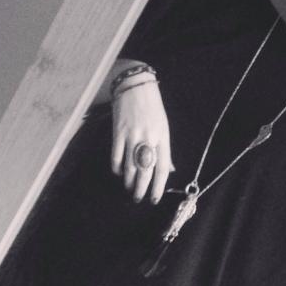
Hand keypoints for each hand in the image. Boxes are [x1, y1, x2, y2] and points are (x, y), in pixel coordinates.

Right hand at [110, 78, 173, 203]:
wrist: (135, 86)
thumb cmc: (152, 107)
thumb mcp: (163, 127)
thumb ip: (165, 150)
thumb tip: (169, 170)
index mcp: (162, 137)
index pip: (162, 168)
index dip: (158, 187)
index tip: (154, 199)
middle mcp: (148, 138)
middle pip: (145, 171)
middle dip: (141, 189)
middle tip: (138, 199)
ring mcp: (132, 136)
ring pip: (129, 167)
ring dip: (128, 182)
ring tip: (128, 189)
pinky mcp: (118, 132)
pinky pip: (116, 157)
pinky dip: (117, 168)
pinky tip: (118, 172)